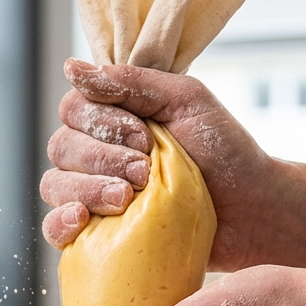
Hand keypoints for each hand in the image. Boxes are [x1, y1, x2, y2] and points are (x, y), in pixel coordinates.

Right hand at [40, 58, 279, 271]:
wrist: (252, 211)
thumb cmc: (225, 153)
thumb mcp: (186, 101)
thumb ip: (132, 82)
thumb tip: (72, 68)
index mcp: (114, 120)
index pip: (73, 109)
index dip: (101, 123)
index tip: (145, 137)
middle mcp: (97, 155)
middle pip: (61, 147)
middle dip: (102, 158)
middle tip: (144, 171)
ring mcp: (95, 196)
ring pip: (55, 185)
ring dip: (88, 188)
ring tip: (128, 198)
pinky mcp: (98, 236)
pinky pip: (54, 229)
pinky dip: (60, 222)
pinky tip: (82, 220)